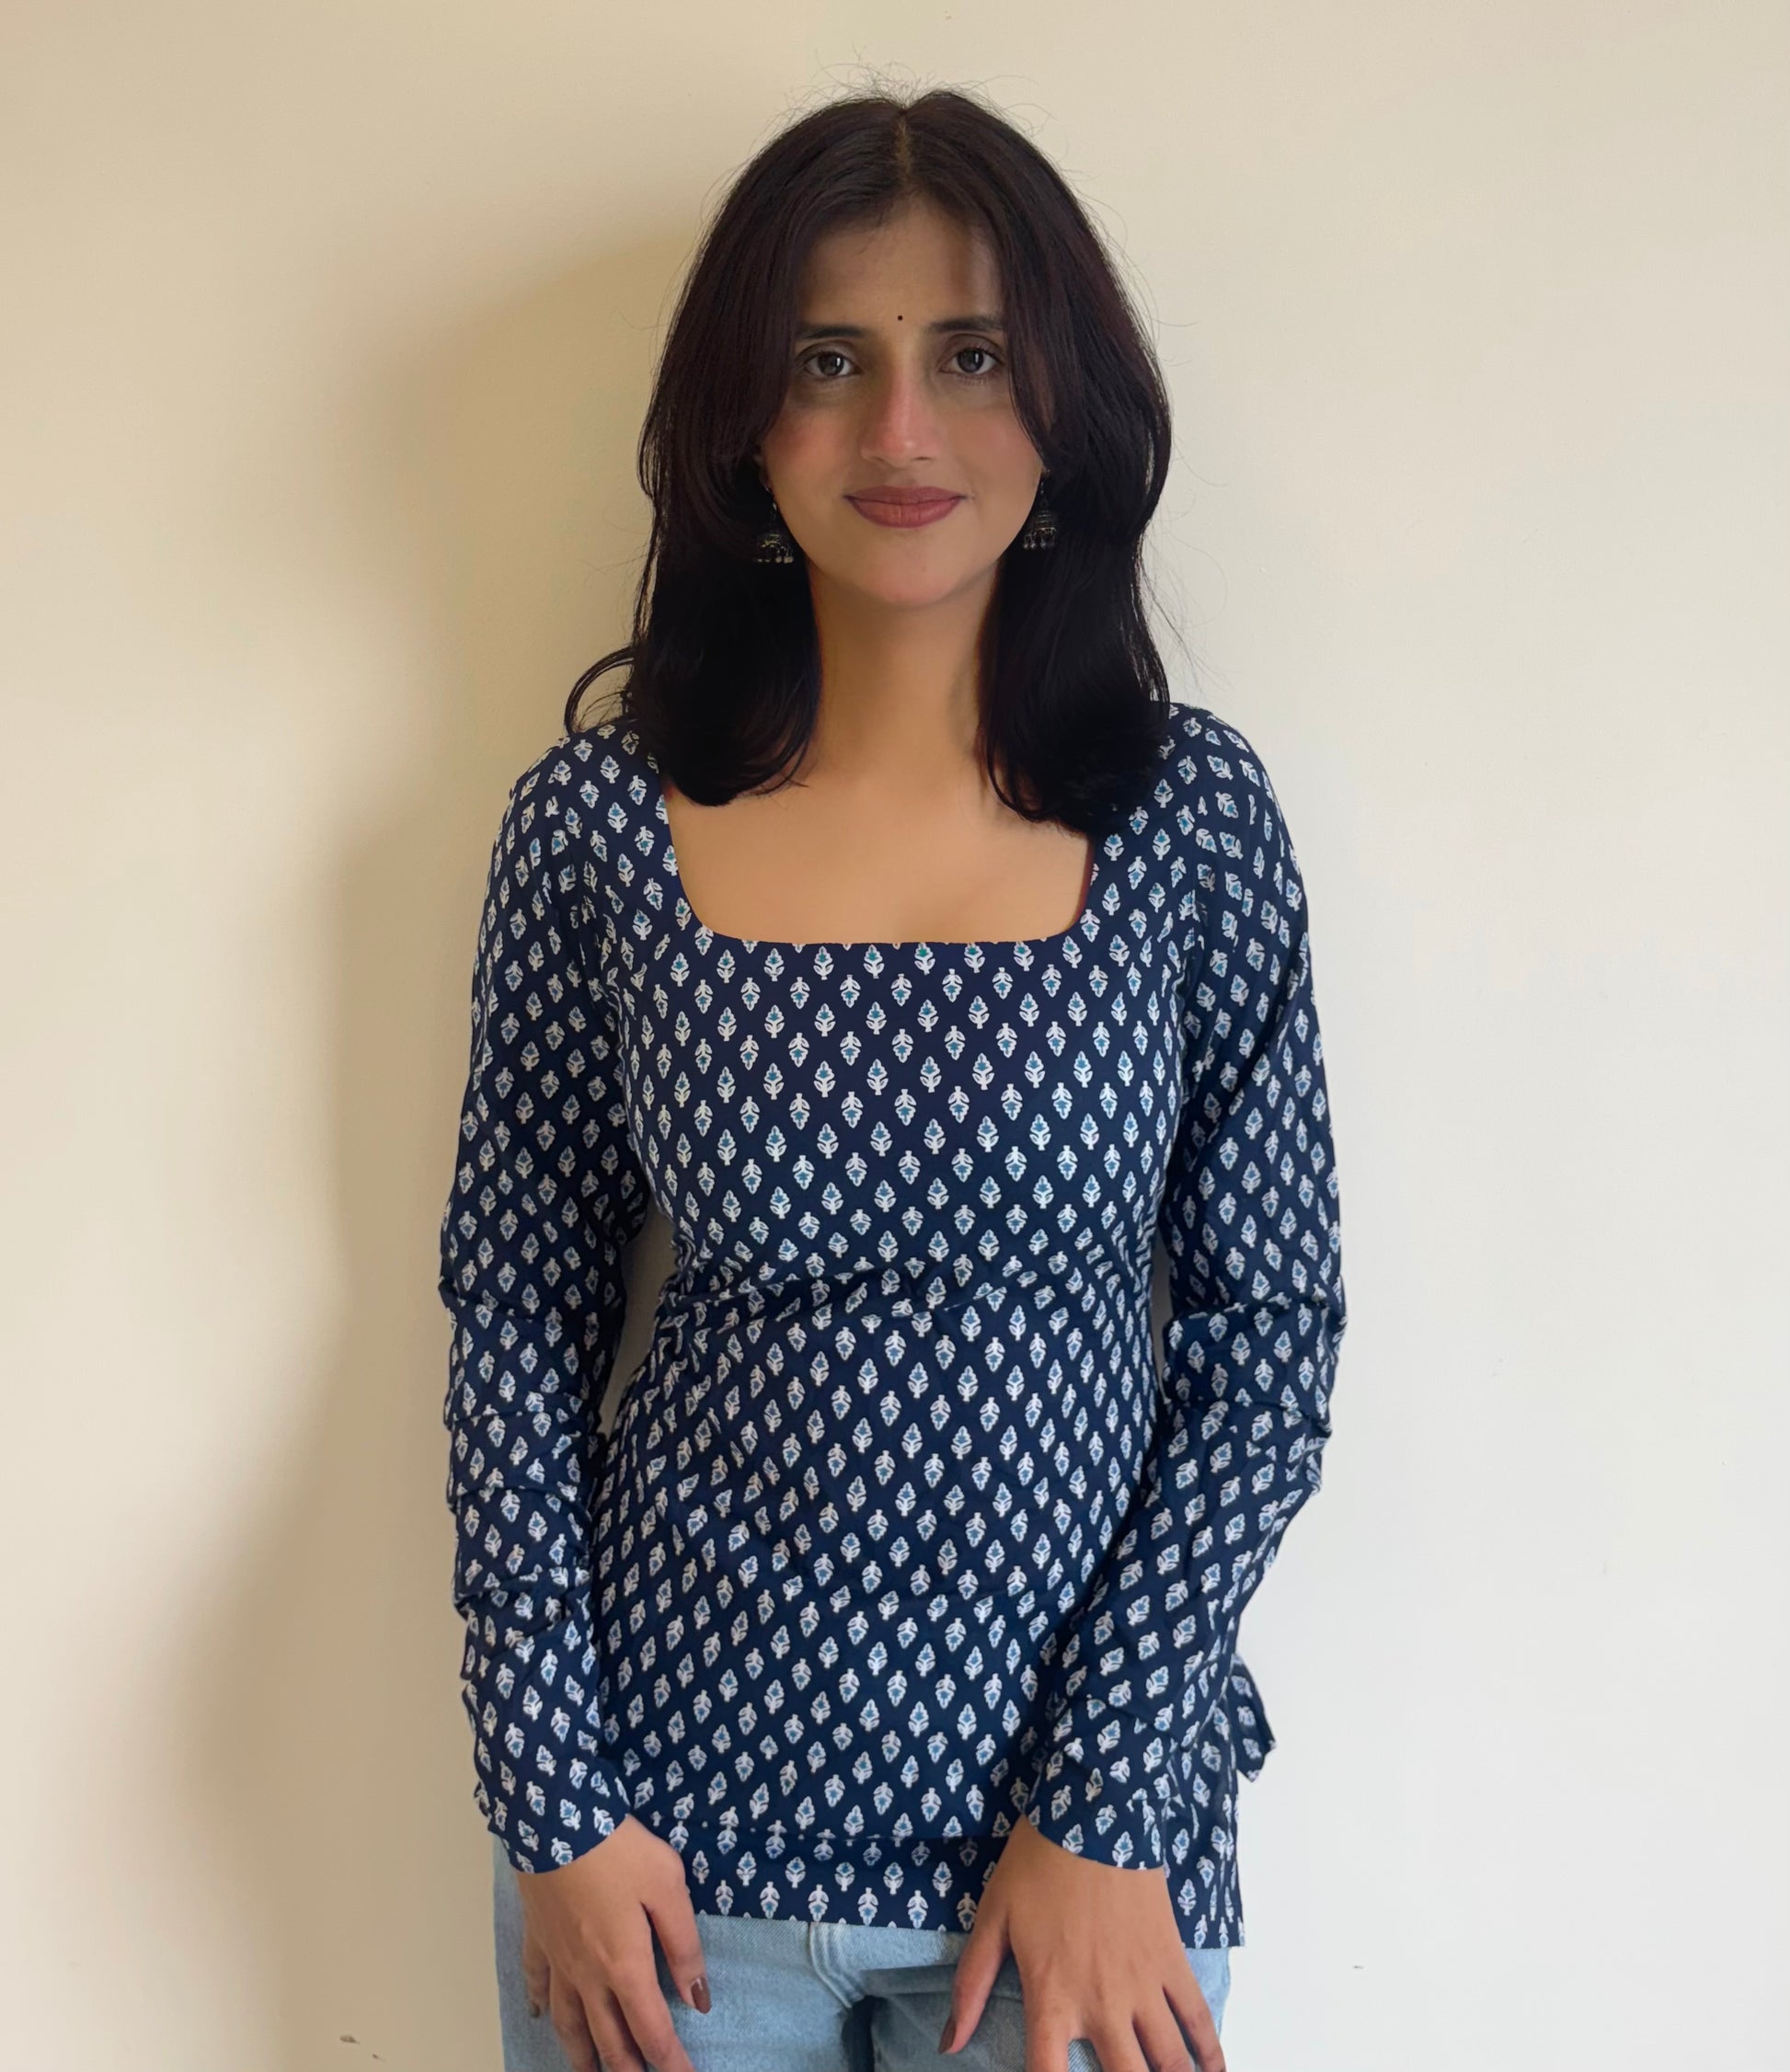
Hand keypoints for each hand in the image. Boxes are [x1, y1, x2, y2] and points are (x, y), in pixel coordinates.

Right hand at [512, 1813, 710, 2071]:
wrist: (554, 1821)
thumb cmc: (618, 1850)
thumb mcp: (668, 1887)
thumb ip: (684, 1946)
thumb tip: (698, 1998)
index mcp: (626, 1966)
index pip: (652, 2031)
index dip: (670, 2062)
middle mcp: (589, 1976)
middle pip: (608, 2039)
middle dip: (627, 2069)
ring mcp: (559, 1959)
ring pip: (569, 2023)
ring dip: (582, 2054)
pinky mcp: (538, 1937)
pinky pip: (537, 1982)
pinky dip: (539, 2005)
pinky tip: (539, 2015)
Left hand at [937, 1815, 1224, 2071]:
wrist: (1093, 1812)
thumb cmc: (1036, 1864)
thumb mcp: (992, 1920)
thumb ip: (971, 1986)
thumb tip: (949, 2043)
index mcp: (1052, 1997)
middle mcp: (1101, 2003)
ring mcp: (1143, 1985)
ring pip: (1167, 2061)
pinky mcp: (1171, 1961)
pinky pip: (1197, 2018)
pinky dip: (1210, 2053)